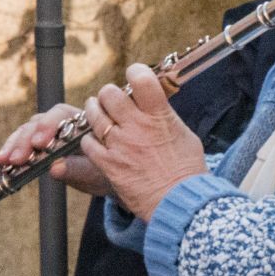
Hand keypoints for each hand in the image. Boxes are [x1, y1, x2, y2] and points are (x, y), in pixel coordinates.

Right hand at [0, 103, 112, 195]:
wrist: (104, 179)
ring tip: (2, 162)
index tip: (40, 144)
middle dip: (25, 141)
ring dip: (13, 146)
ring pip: (26, 131)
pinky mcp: (36, 143)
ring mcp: (47, 131)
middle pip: (39, 123)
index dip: (48, 127)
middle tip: (16, 159)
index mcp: (80, 122)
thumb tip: (55, 168)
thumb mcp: (96, 173)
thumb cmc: (104, 172)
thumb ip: (78, 169)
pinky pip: (20, 144)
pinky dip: (9, 152)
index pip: (61, 115)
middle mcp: (61, 122)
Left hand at [78, 63, 208, 221]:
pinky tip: (99, 143)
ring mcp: (120, 145)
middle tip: (113, 102)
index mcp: (159, 116)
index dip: (135, 72)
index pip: (141, 78)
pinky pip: (87, 142)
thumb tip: (154, 105)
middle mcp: (137, 126)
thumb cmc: (187, 170)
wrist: (180, 203)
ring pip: (93, 114)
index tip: (135, 77)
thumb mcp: (184, 135)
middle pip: (110, 93)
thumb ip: (164, 117)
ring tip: (100, 116)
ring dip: (95, 112)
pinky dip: (90, 140)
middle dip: (109, 95)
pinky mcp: (108, 164)